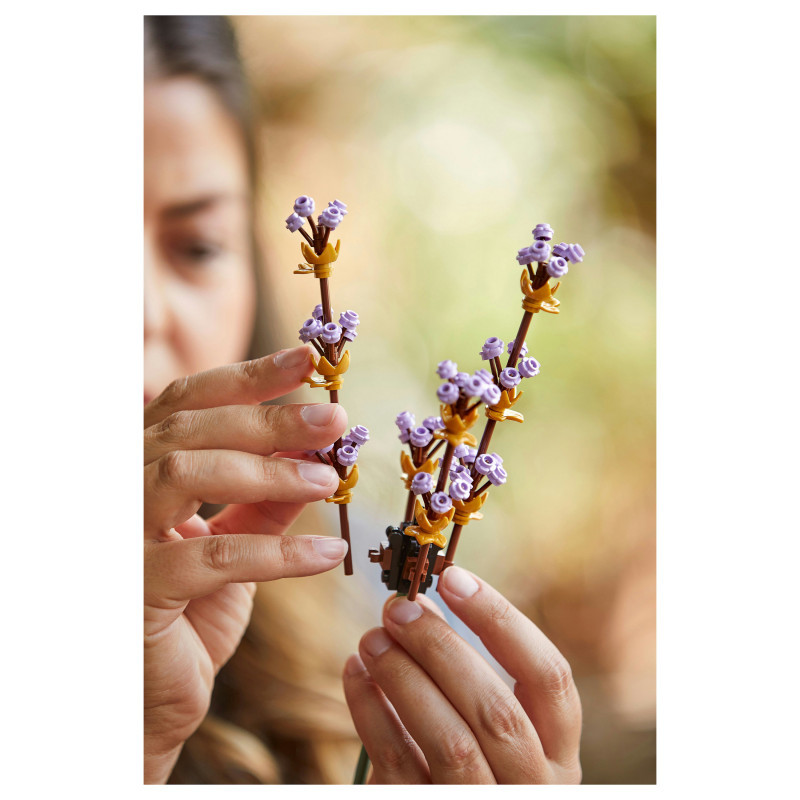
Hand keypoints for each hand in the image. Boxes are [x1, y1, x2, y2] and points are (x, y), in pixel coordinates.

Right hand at [144, 345, 348, 782]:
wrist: (150, 700)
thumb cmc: (189, 615)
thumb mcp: (236, 545)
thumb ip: (266, 500)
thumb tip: (317, 454)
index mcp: (141, 469)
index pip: (190, 403)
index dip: (250, 377)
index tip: (310, 359)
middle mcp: (117, 489)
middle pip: (191, 429)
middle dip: (269, 419)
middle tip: (334, 419)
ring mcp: (116, 537)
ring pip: (187, 474)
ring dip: (269, 474)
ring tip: (327, 482)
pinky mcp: (132, 589)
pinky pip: (210, 558)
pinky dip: (277, 554)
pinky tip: (328, 556)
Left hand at [343, 566, 581, 783]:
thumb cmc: (471, 767)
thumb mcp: (491, 728)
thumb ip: (466, 670)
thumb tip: (420, 604)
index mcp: (557, 752)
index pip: (549, 676)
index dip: (501, 619)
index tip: (453, 578)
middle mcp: (531, 787)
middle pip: (495, 709)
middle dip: (441, 648)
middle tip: (397, 608)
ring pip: (450, 740)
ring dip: (405, 677)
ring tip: (372, 637)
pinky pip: (398, 763)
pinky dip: (370, 712)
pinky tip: (354, 673)